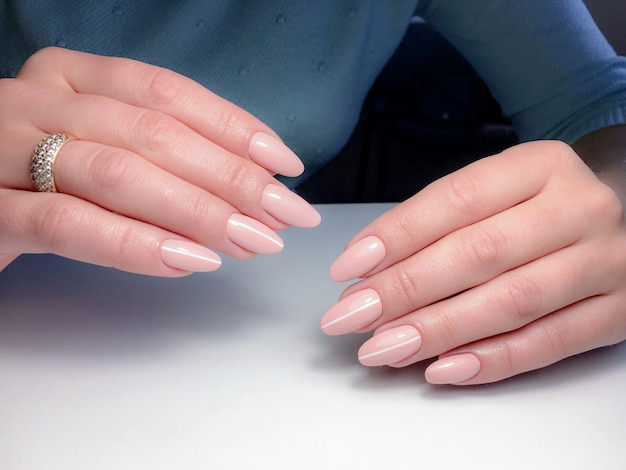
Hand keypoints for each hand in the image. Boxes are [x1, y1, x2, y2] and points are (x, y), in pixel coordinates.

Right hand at [0, 47, 319, 275]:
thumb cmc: (36, 171)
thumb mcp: (96, 144)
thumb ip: (157, 155)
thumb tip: (249, 183)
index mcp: (69, 76)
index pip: (168, 92)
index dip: (234, 128)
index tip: (285, 165)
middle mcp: (37, 101)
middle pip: (153, 133)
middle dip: (231, 176)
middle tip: (284, 213)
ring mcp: (5, 152)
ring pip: (118, 173)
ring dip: (196, 210)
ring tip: (250, 240)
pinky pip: (68, 226)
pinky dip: (135, 244)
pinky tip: (189, 260)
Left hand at [322, 140, 625, 384]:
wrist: (621, 217)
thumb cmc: (537, 207)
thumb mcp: (496, 192)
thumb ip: (439, 223)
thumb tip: (370, 269)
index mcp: (540, 166)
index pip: (457, 199)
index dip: (397, 235)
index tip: (349, 267)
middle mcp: (578, 209)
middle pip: (479, 253)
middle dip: (406, 289)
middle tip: (353, 315)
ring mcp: (605, 262)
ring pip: (511, 301)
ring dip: (438, 330)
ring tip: (384, 347)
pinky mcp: (617, 312)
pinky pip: (549, 343)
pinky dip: (490, 360)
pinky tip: (441, 368)